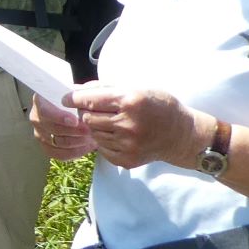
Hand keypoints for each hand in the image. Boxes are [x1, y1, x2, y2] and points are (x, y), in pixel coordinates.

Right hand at [31, 94, 95, 160]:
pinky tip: (88, 146)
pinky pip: (61, 155)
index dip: (60, 118)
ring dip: (79, 141)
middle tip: (91, 130)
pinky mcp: (47, 147)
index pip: (45, 112)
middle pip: (53, 130)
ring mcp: (40, 134)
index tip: (75, 120)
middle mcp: (36, 118)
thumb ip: (79, 92)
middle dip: (75, 131)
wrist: (74, 107)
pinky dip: (76, 152)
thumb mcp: (77, 90)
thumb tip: (84, 97)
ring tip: (93, 137)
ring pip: (59, 143)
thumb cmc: (75, 98)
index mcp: (40, 101)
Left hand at [68, 87, 207, 170]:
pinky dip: (104, 140)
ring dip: (95, 126)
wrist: (182, 135)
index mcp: (130, 101)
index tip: (66, 98)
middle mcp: (127, 124)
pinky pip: (102, 148)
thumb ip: (106, 89)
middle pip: (88, 118)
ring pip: (93, 133)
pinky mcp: (127, 160)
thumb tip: (76, 91)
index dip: (73, 98)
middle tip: (92, 109)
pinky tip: (116, 134)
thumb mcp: (138, 88)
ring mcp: (127, 145)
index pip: (90, 100)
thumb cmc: (160, 106)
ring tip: (109, 121)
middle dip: (85, 112)